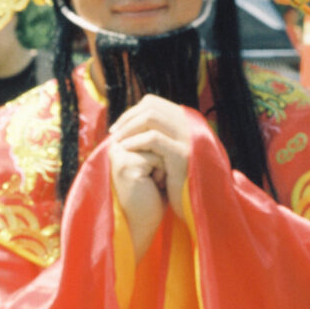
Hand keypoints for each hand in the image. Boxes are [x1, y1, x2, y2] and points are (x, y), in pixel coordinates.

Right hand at [108, 141, 165, 261]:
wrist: (142, 223)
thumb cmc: (150, 196)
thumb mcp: (152, 165)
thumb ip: (153, 144)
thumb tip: (169, 126)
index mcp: (121, 143)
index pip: (152, 132)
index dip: (160, 154)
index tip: (151, 175)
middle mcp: (116, 146)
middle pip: (153, 135)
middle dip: (161, 158)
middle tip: (152, 180)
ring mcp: (119, 154)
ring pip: (156, 144)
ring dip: (162, 166)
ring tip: (152, 183)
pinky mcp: (126, 164)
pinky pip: (157, 157)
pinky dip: (161, 174)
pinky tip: (151, 187)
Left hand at [109, 95, 191, 217]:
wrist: (195, 205)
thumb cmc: (177, 181)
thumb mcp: (168, 154)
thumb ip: (158, 135)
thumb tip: (129, 120)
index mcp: (185, 122)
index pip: (153, 103)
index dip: (132, 112)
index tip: (118, 127)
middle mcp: (188, 126)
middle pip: (151, 107)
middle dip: (127, 118)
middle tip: (114, 133)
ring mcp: (187, 139)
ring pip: (151, 117)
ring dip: (129, 127)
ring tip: (117, 141)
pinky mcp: (181, 155)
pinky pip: (153, 139)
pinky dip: (136, 141)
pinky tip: (125, 149)